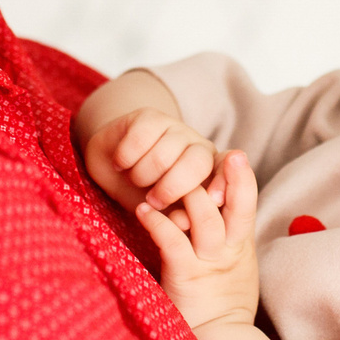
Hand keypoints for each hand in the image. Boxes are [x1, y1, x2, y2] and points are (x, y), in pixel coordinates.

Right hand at [85, 107, 219, 213]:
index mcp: (212, 173)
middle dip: (171, 188)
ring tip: (135, 180)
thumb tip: (186, 223)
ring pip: (163, 155)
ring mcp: (176, 128)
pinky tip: (121, 164)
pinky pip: (140, 139)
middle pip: (198, 164)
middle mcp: (199, 147)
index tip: (214, 200)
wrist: (111, 170)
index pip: (228, 173)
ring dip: (141, 175)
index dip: (224, 183)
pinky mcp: (150, 117)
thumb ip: (180, 218)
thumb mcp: (165, 215)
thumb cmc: (144, 196)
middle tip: (152, 202)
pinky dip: (125, 158)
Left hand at [137, 149, 261, 331]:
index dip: (243, 180)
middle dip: (231, 179)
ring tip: (166, 176)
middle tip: (222, 154)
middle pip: (236, 207)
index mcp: (241, 248)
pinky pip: (172, 242)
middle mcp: (228, 252)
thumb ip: (231, 242)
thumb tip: (221, 212)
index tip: (235, 156)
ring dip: (187, 194)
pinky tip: (143, 211)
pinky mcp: (185, 276)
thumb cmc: (222, 307)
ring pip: (205, 218)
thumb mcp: (237, 270)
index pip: (247, 205)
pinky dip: (157, 222)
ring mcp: (207, 263)